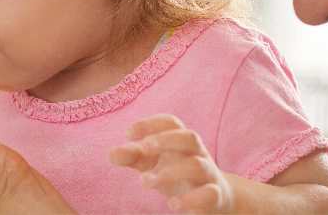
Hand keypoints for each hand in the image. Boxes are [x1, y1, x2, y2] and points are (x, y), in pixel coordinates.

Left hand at [108, 114, 234, 213]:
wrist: (216, 198)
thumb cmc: (178, 174)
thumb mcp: (153, 164)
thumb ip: (133, 156)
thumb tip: (111, 153)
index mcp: (181, 141)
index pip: (171, 123)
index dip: (150, 123)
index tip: (128, 132)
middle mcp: (198, 153)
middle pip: (189, 137)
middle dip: (166, 139)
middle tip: (143, 147)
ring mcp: (208, 174)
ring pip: (197, 165)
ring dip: (170, 172)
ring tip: (145, 181)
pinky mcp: (215, 196)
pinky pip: (209, 193)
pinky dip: (191, 199)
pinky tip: (171, 205)